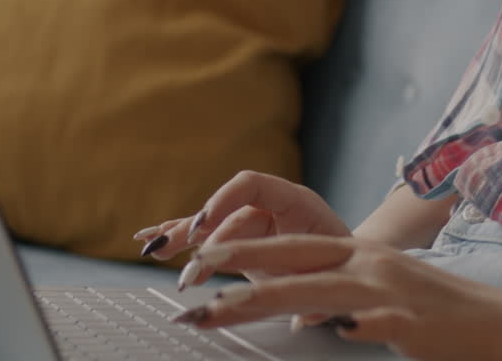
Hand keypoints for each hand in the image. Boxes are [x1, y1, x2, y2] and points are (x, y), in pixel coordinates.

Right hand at [131, 171, 350, 282]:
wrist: (349, 260)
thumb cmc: (345, 262)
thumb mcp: (335, 276)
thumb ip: (318, 295)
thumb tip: (305, 317)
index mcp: (296, 201)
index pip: (252, 185)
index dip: (225, 199)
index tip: (205, 225)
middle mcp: (269, 206)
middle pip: (225, 212)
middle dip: (202, 236)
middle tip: (188, 262)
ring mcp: (252, 221)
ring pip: (210, 224)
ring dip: (182, 237)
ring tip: (156, 248)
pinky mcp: (240, 240)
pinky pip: (205, 236)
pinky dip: (180, 238)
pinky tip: (152, 241)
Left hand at [170, 235, 501, 360]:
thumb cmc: (439, 315)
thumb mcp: (382, 295)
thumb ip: (339, 299)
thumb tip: (300, 315)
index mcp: (361, 255)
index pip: (292, 247)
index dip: (244, 250)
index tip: (199, 260)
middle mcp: (370, 264)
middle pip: (294, 259)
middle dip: (238, 265)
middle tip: (190, 275)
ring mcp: (391, 292)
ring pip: (319, 289)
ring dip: (267, 297)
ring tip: (222, 309)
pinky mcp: (414, 321)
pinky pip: (379, 321)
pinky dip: (353, 324)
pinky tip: (331, 330)